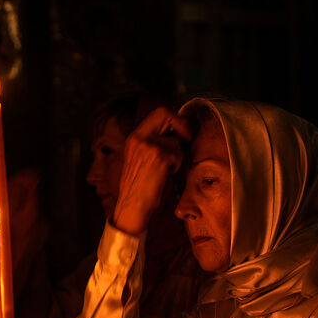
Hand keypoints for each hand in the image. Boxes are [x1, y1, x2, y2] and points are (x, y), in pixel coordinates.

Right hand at [112, 107, 189, 235]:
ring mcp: (149, 145)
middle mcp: (139, 137)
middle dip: (181, 126)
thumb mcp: (139, 158)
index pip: (159, 112)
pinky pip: (178, 154)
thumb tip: (176, 132)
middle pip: (167, 114)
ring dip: (178, 153)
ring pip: (175, 139)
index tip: (180, 133)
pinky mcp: (159, 156)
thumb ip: (153, 142)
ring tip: (168, 168)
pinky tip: (166, 175)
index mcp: (134, 137)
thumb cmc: (138, 187)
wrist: (131, 206)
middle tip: (185, 140)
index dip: (174, 119)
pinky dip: (177, 165)